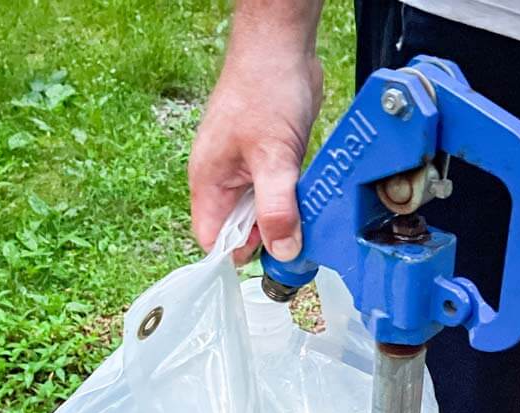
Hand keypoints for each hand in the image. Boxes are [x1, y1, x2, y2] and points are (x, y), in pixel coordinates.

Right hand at [189, 45, 321, 262]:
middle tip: (300, 237)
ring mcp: (246, 169)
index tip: (273, 260)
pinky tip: (310, 193)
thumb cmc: (265, 89)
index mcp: (209, 182)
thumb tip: (282, 251)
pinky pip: (279, 192)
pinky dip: (295, 198)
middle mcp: (224, 179)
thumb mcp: (273, 157)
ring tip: (307, 212)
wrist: (282, 46)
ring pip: (263, 212)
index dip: (240, 255)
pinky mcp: (269, 159)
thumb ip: (276, 208)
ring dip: (285, 217)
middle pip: (241, 230)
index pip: (214, 240)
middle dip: (269, 238)